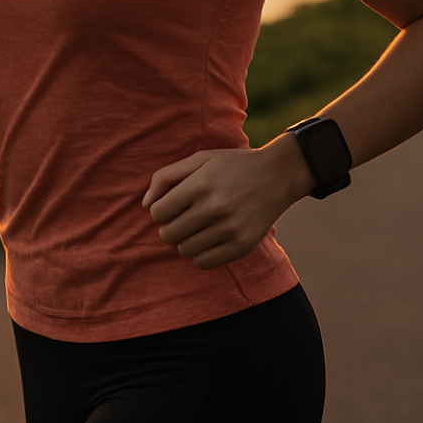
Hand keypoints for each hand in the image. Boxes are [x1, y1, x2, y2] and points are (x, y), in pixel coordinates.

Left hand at [141, 143, 310, 269]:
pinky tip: (209, 239)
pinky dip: (201, 254)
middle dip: (170, 226)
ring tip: (198, 226)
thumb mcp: (199, 159)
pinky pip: (204, 263)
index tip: (172, 205)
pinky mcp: (241, 246)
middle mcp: (214, 208)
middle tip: (184, 217)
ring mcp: (229, 229)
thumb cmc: (232, 166)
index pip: (157, 212)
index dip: (159, 210)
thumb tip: (145, 205)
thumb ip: (166, 177)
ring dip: (186, 240)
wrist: (277, 176)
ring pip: (184, 250)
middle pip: (168, 234)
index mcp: (200, 184)